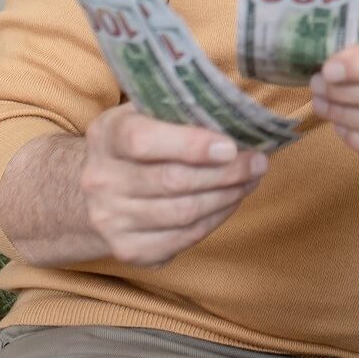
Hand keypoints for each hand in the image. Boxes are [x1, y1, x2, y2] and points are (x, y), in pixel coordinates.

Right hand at [79, 104, 266, 267]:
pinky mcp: (129, 249)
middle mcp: (100, 179)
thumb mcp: (146, 113)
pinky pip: (183, 238)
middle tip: (258, 163)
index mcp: (105, 135)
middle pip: (172, 181)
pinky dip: (215, 220)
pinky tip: (230, 202)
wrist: (100, 190)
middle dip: (225, 173)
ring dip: (226, 196)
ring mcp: (110, 219)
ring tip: (250, 180)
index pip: (143, 140)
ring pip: (183, 213)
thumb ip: (180, 108)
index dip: (191, 144)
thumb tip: (236, 112)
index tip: (230, 146)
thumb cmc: (137, 143)